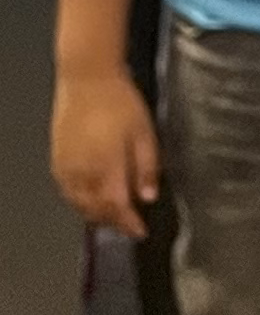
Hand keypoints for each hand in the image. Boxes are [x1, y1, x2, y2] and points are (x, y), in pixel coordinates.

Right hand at [52, 68, 159, 238]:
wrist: (86, 81)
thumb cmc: (122, 104)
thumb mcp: (145, 133)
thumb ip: (147, 167)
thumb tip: (148, 198)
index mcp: (106, 167)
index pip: (116, 207)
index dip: (128, 223)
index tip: (141, 233)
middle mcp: (81, 173)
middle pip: (95, 209)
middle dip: (113, 221)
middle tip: (130, 226)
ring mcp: (65, 168)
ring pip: (78, 203)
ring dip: (95, 215)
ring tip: (113, 217)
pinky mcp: (56, 160)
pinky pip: (67, 192)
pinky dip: (80, 202)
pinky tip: (91, 200)